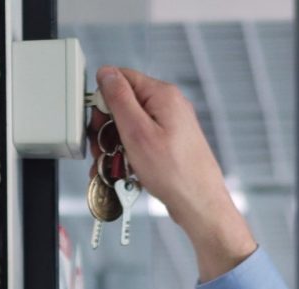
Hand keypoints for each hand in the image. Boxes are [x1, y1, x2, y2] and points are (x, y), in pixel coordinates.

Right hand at [95, 65, 255, 280]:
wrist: (200, 203)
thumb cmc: (175, 173)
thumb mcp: (137, 132)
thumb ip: (119, 99)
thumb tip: (106, 74)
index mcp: (162, 95)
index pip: (121, 78)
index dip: (103, 101)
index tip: (99, 124)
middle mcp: (170, 105)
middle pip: (125, 103)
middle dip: (108, 127)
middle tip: (103, 150)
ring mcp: (172, 125)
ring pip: (132, 125)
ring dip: (116, 144)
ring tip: (113, 166)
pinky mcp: (171, 143)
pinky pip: (143, 140)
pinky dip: (130, 154)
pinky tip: (126, 170)